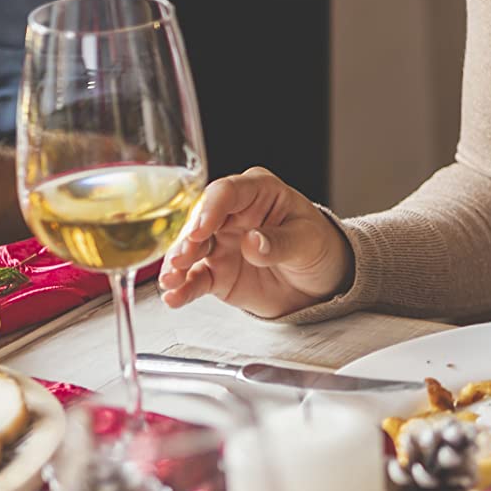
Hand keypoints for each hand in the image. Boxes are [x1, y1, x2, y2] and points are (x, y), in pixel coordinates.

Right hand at [157, 168, 350, 318]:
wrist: (319, 282)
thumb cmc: (318, 246)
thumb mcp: (308, 241)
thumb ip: (280, 242)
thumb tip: (252, 241)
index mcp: (258, 192)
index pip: (227, 192)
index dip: (211, 209)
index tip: (202, 230)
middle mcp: (232, 215)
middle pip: (200, 221)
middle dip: (186, 239)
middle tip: (181, 258)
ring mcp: (220, 244)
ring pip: (190, 250)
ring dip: (176, 264)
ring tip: (170, 279)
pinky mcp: (216, 273)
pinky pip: (195, 280)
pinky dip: (182, 289)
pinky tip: (173, 297)